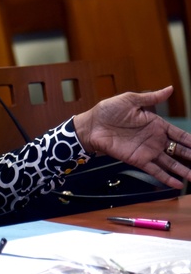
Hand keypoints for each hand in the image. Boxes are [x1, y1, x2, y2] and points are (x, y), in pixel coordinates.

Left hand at [73, 86, 190, 189]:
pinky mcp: (137, 160)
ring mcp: (147, 151)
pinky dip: (165, 178)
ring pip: (170, 163)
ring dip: (183, 171)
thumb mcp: (131, 100)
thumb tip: (169, 89)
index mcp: (156, 125)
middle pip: (178, 150)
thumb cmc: (108, 111)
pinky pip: (154, 170)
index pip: (180, 135)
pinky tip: (176, 184)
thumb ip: (151, 98)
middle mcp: (155, 139)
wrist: (91, 125)